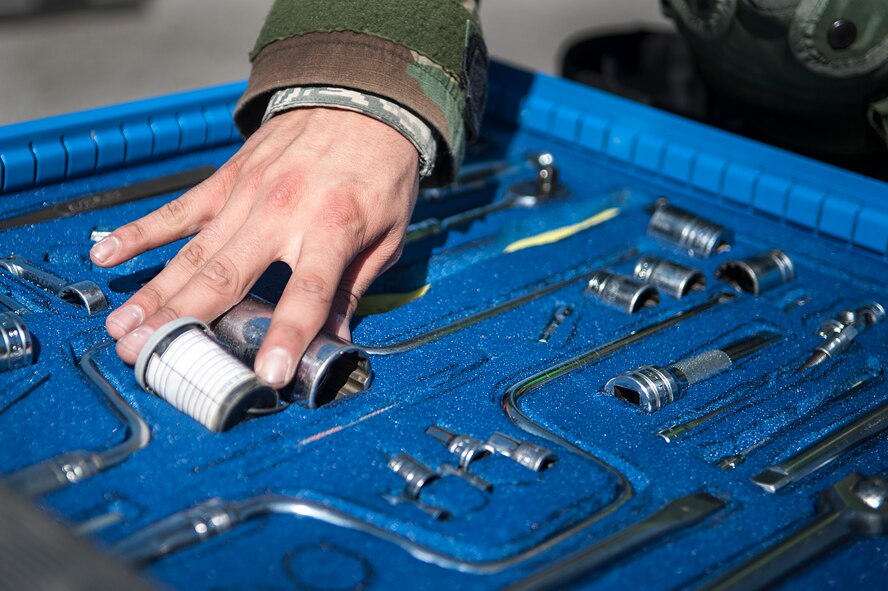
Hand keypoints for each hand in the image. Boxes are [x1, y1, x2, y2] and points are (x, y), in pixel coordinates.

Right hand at [90, 107, 419, 386]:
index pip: (306, 294)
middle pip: (228, 277)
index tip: (269, 375)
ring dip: (155, 293)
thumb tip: (334, 342)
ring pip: (194, 253)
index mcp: (332, 230)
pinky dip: (141, 231)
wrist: (364, 99)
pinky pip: (179, 210)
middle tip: (146, 358)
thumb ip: (354, 289)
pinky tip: (106, 254)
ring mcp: (248, 195)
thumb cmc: (381, 172)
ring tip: (122, 328)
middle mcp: (282, 213)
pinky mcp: (227, 179)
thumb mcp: (387, 235)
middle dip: (185, 321)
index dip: (288, 336)